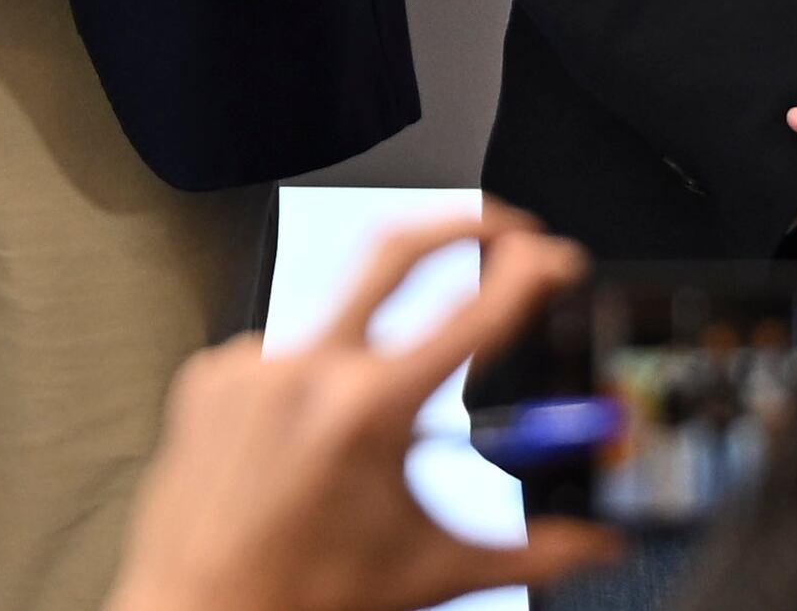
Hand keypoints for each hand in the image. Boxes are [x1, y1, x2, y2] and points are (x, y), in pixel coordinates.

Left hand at [102, 208, 620, 610]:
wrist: (198, 610)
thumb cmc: (303, 596)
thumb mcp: (433, 569)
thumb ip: (534, 550)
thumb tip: (598, 539)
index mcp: (368, 411)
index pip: (470, 316)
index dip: (526, 275)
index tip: (554, 254)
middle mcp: (305, 370)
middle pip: (394, 250)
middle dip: (461, 223)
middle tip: (505, 223)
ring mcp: (251, 364)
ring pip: (336, 326)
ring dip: (370, 357)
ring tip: (369, 439)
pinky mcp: (211, 374)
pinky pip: (280, 359)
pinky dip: (311, 394)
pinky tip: (308, 451)